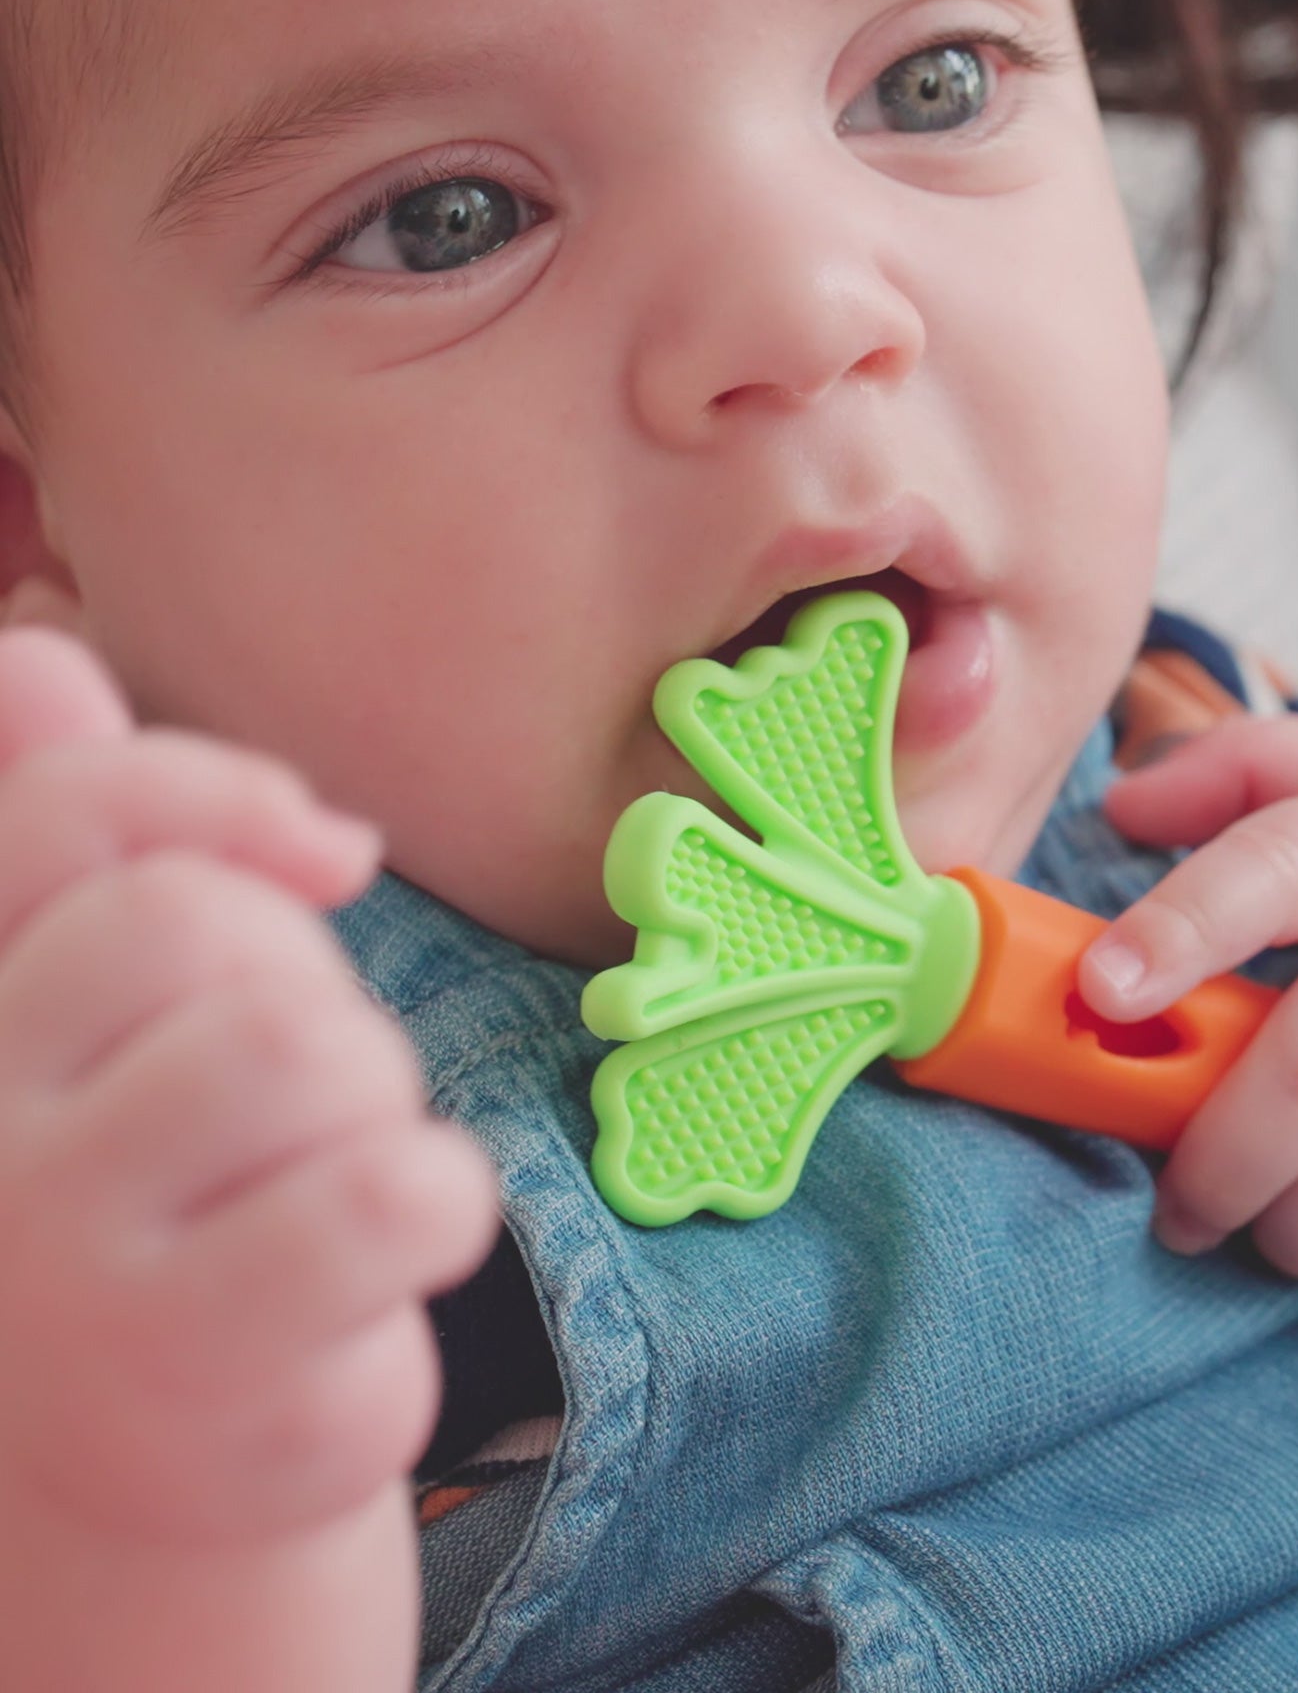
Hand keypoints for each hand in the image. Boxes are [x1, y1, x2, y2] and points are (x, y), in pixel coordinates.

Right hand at [0, 630, 497, 1543]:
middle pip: (200, 927)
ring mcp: (69, 1267)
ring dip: (374, 1103)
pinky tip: (381, 1268)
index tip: (332, 851)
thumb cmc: (177, 1188)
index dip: (218, 793)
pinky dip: (439, 1205)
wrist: (173, 1458)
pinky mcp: (197, 1365)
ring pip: (300, 1046)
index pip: (68, 822)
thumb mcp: (125, 1013)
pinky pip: (393, 1191)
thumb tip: (40, 657)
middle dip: (312, 989)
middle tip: (303, 1104)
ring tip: (330, 1190)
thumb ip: (74, 838)